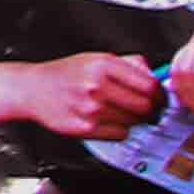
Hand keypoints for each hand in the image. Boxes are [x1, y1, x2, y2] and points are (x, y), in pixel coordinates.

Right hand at [0, 51, 164, 140]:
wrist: (33, 89)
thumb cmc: (65, 74)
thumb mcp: (95, 58)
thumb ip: (127, 64)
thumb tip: (155, 75)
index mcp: (103, 65)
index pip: (149, 85)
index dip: (160, 94)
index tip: (160, 98)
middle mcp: (97, 85)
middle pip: (145, 106)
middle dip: (150, 110)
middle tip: (146, 110)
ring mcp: (91, 108)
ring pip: (133, 122)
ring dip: (132, 120)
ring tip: (118, 112)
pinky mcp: (85, 128)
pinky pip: (119, 134)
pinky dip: (118, 130)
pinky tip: (106, 120)